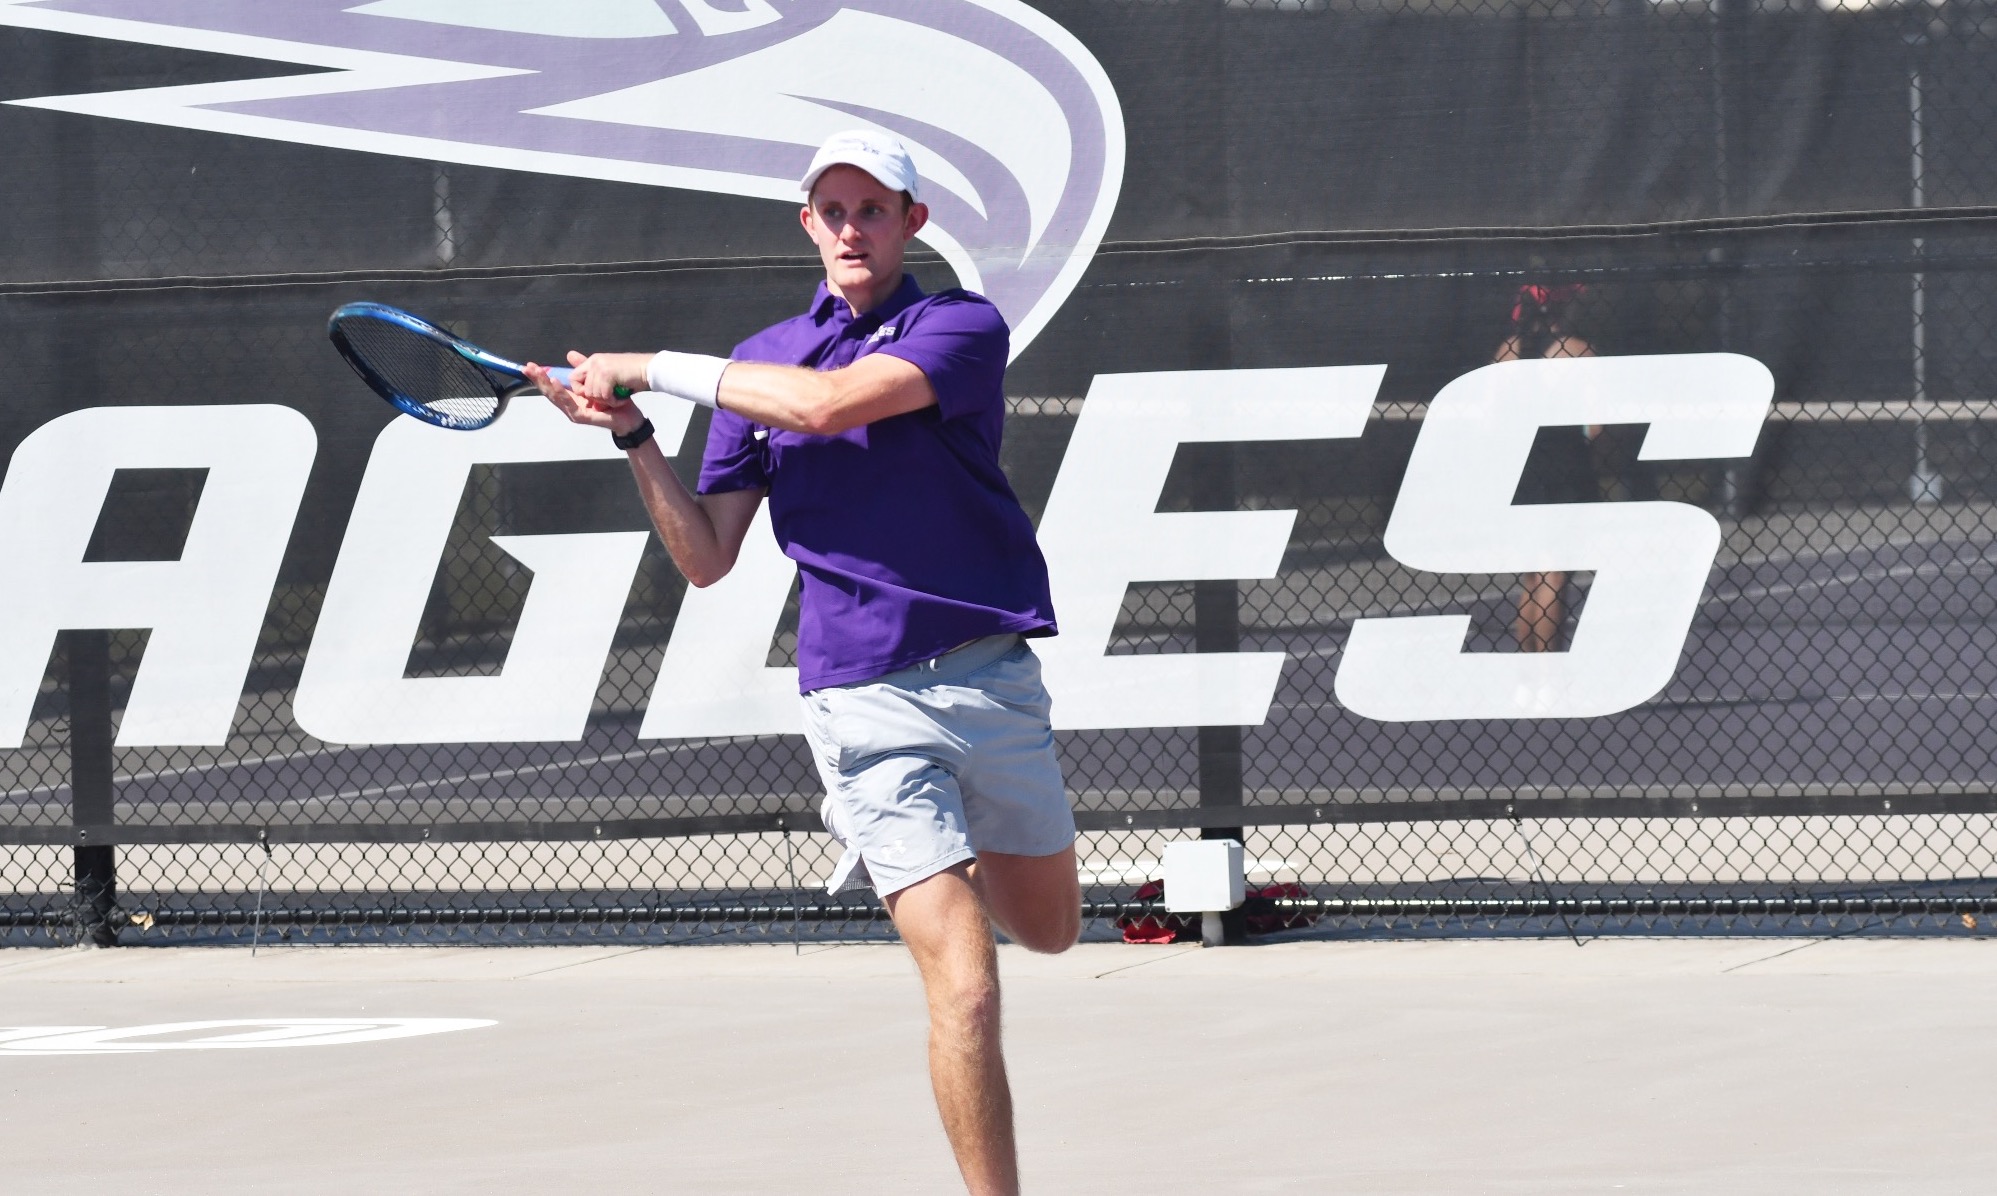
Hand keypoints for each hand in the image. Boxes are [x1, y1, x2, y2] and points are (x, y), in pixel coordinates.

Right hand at [524, 360, 644, 434]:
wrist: (628, 416)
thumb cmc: (613, 401)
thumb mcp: (596, 379)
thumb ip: (582, 368)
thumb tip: (570, 354)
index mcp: (571, 397)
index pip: (551, 385)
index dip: (540, 376)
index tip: (529, 365)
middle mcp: (569, 406)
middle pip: (549, 391)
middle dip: (537, 379)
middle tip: (527, 368)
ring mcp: (574, 412)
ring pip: (556, 398)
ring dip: (546, 384)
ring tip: (539, 373)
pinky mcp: (581, 416)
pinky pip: (569, 404)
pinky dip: (561, 393)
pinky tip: (556, 383)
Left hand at [564, 350, 651, 405]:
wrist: (651, 371)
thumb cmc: (635, 376)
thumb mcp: (612, 377)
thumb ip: (596, 379)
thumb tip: (585, 389)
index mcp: (594, 360)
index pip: (572, 378)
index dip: (581, 390)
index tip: (595, 396)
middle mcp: (594, 361)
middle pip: (581, 388)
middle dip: (595, 398)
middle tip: (610, 398)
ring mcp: (599, 366)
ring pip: (592, 393)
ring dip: (606, 400)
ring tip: (619, 397)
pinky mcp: (607, 373)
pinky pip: (602, 395)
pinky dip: (613, 401)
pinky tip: (622, 398)